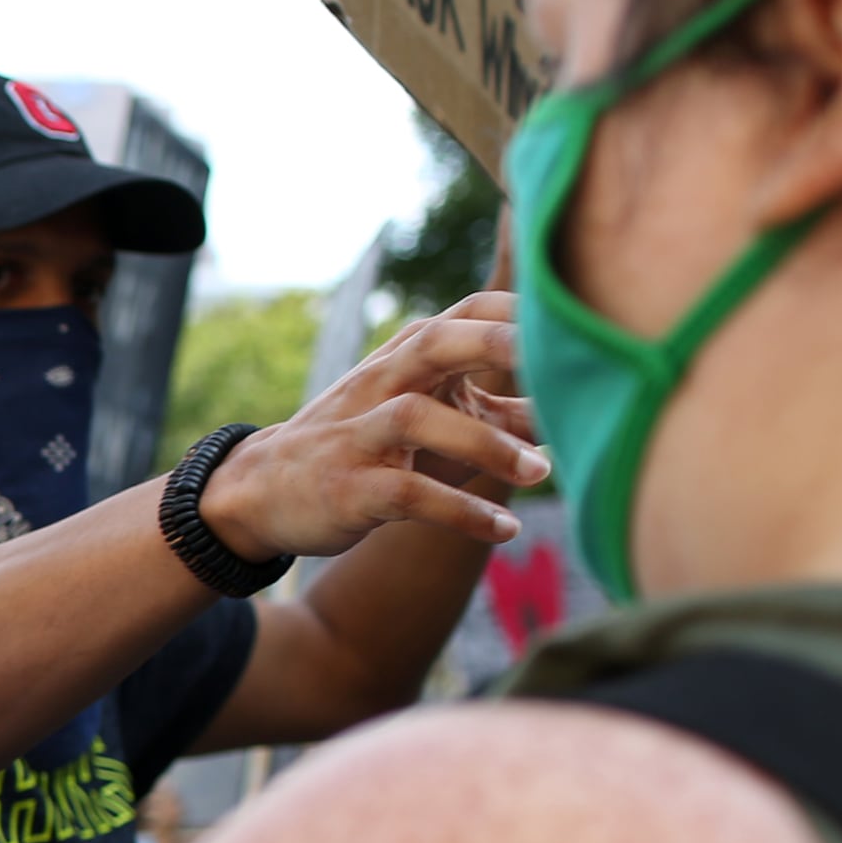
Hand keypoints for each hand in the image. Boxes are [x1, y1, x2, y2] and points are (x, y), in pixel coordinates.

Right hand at [193, 291, 548, 564]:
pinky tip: (503, 530)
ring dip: (485, 443)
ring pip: (420, 419)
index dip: (522, 313)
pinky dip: (460, 511)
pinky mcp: (349, 487)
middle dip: (496, 345)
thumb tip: (571, 410)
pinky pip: (408, 495)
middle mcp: (380, 382)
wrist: (261, 490)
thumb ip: (492, 409)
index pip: (467, 312)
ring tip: (539, 473)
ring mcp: (359, 434)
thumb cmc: (360, 445)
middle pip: (436, 342)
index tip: (579, 329)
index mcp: (405, 357)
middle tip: (559, 367)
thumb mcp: (422, 414)